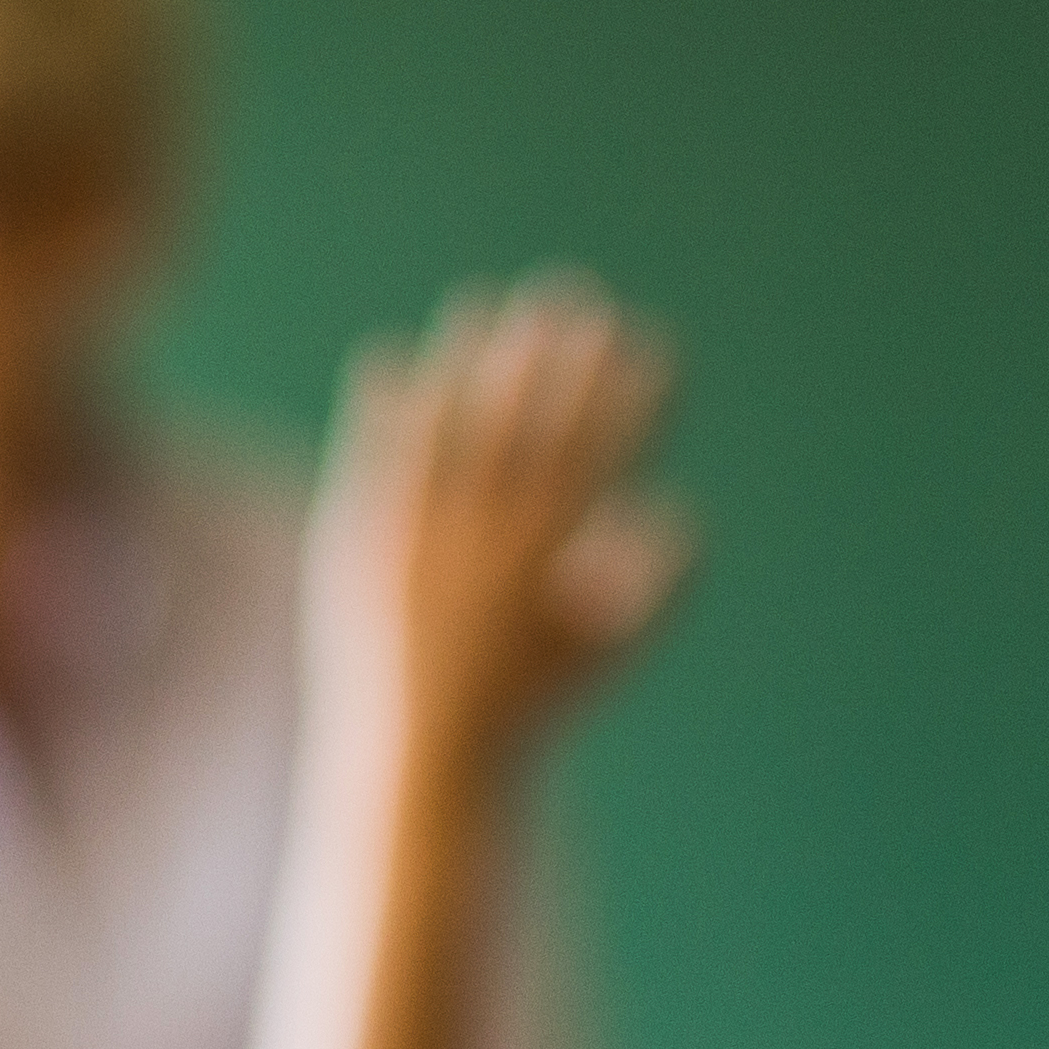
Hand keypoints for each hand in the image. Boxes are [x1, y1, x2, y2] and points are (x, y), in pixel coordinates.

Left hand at [307, 273, 688, 786]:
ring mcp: (421, 534)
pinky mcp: (362, 543)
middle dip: (555, 352)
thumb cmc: (524, 707)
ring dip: (468, 358)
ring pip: (449, 422)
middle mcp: (489, 534)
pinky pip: (374, 454)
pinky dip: (382, 404)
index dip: (626, 388)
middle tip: (569, 292)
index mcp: (555, 554)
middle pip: (529, 419)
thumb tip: (687, 516)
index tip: (642, 337)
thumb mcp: (605, 652)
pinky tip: (385, 359)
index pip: (603, 447)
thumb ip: (655, 588)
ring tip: (481, 306)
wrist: (424, 755)